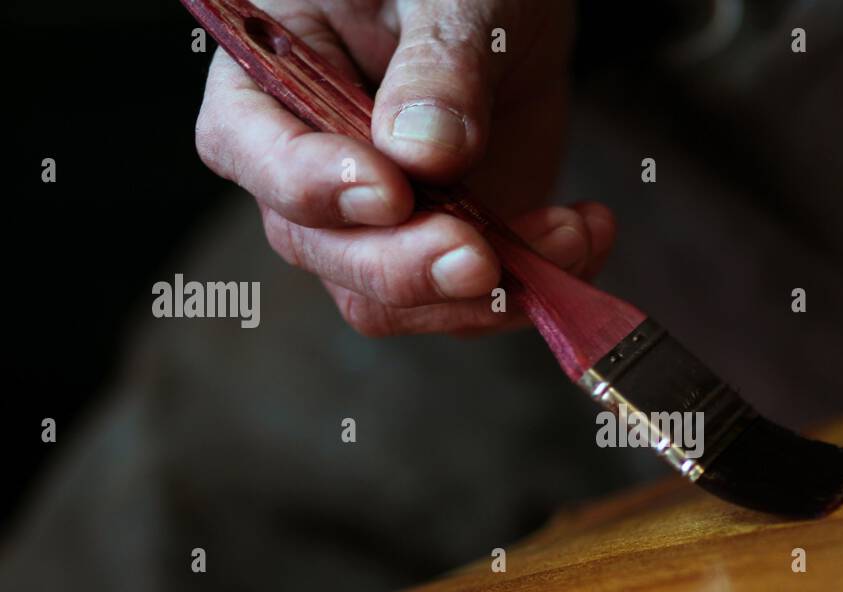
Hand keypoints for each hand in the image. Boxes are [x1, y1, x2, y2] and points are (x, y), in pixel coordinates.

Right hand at [194, 0, 613, 335]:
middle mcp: (310, 164)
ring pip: (390, 299)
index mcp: (272, 78)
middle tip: (480, 260)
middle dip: (404, 266)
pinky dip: (531, 285)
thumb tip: (424, 155)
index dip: (312, 184)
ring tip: (568, 234)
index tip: (391, 192)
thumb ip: (436, 66)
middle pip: (319, 248)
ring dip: (480, 295)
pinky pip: (467, 301)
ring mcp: (376, 221)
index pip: (249, 148)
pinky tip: (584, 233)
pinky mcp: (443, 247)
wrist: (517, 5)